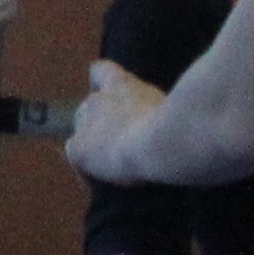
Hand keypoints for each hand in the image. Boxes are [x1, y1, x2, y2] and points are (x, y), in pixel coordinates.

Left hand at [65, 59, 169, 183]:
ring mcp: (83, 123)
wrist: (161, 143)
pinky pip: (77, 159)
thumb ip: (157, 106)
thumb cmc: (177, 124)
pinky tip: (105, 183)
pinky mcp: (78, 149)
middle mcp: (97, 99)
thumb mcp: (170, 106)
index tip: (108, 95)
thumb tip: (167, 117)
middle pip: (90, 107)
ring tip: (115, 164)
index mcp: (121, 85)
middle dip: (103, 123)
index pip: (101, 71)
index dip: (103, 84)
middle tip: (124, 143)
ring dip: (94, 143)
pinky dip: (88, 169)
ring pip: (81, 131)